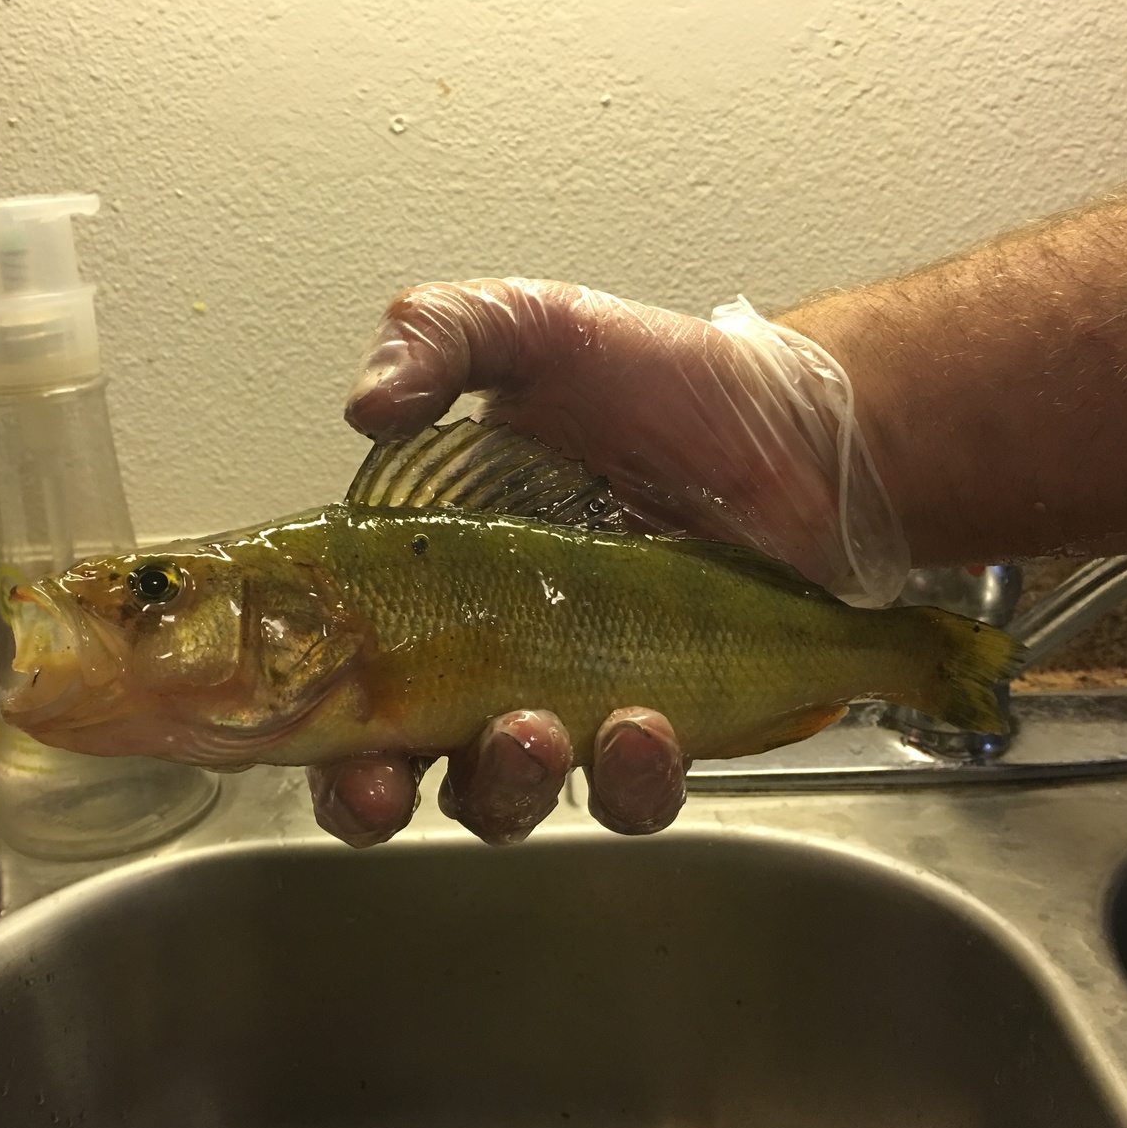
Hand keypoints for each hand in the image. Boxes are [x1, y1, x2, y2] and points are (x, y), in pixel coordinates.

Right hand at [309, 276, 904, 846]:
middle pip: (401, 768)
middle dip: (386, 795)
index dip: (322, 738)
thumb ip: (439, 337)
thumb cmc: (668, 384)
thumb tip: (364, 407)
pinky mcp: (666, 728)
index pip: (338, 680)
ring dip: (511, 785)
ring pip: (510, 798)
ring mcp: (575, 698)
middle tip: (404, 770)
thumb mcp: (539, 329)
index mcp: (432, 576)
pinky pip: (631, 796)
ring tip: (540, 730)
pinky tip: (647, 724)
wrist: (805, 431)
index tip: (339, 750)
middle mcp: (487, 654)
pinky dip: (630, 780)